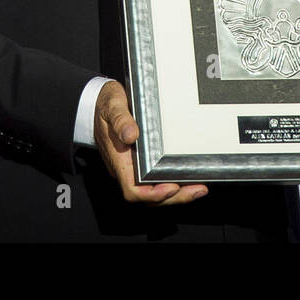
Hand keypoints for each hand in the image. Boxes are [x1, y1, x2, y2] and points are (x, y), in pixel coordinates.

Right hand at [93, 79, 208, 204]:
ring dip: (178, 193)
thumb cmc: (106, 104)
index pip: (133, 190)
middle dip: (175, 197)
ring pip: (156, 191)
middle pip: (150, 196)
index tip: (171, 187)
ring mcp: (135, 167)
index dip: (153, 194)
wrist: (100, 101)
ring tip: (199, 187)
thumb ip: (120, 120)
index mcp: (118, 160)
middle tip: (197, 190)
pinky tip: (191, 177)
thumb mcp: (111, 105)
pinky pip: (158, 179)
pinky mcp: (143, 162)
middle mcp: (127, 168)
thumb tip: (131, 135)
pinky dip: (176, 181)